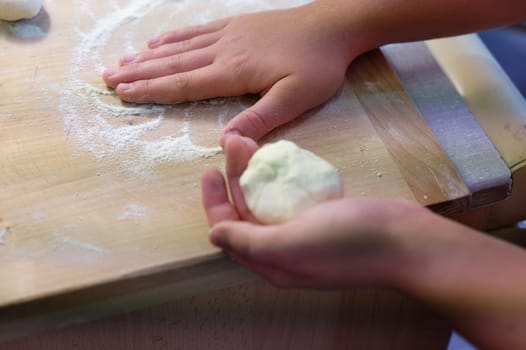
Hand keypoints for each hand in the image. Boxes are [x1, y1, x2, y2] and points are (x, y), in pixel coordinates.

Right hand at [103, 3, 357, 142]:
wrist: (333, 25)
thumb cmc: (318, 65)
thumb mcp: (296, 98)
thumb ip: (261, 118)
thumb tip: (225, 139)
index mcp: (233, 72)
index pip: (184, 84)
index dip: (152, 91)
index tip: (123, 93)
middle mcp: (222, 51)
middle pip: (172, 64)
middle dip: (138, 74)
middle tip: (106, 78)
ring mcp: (227, 35)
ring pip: (179, 47)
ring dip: (148, 57)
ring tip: (121, 62)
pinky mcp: (236, 25)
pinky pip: (196, 31)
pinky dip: (173, 38)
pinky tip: (158, 41)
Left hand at [201, 135, 423, 288]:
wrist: (404, 241)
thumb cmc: (347, 243)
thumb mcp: (290, 244)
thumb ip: (248, 241)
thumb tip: (213, 235)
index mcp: (271, 262)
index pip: (229, 230)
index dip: (215, 202)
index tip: (210, 170)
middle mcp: (284, 250)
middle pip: (248, 211)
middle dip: (237, 178)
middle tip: (236, 142)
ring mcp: (305, 233)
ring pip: (269, 200)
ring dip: (257, 173)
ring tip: (252, 143)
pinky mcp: (324, 217)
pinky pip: (292, 196)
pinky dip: (282, 177)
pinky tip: (282, 159)